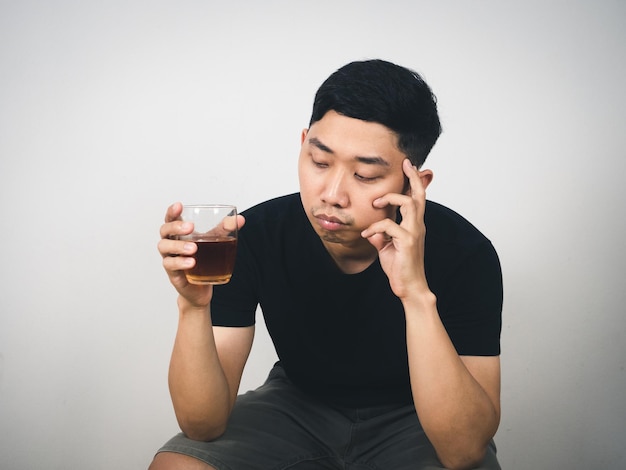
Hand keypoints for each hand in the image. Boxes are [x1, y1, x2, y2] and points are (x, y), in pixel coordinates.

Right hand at [157, 202, 244, 307]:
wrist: (202, 287)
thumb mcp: (216, 241)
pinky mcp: (173, 273)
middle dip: (175, 227)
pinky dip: (180, 263)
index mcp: (180, 233)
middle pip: (164, 230)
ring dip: (178, 246)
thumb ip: (225, 229)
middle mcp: (171, 243)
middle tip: (190, 227)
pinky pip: (170, 265)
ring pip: (164, 247)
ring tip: (193, 248)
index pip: (171, 218)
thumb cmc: (204, 259)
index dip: (172, 211)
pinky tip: (191, 263)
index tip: (179, 205)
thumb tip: (240, 219)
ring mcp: (170, 257)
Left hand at [361, 159, 431, 299]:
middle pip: (419, 195)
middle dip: (413, 177)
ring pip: (409, 203)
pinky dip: (375, 227)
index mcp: (414, 225)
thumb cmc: (400, 268)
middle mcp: (417, 226)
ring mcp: (414, 233)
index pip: (417, 199)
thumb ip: (381, 236)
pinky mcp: (407, 242)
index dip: (414, 182)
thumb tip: (371, 229)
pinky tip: (367, 234)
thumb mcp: (386, 248)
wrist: (409, 288)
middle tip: (406, 164)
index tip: (409, 166)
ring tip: (375, 204)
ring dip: (390, 199)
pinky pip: (390, 225)